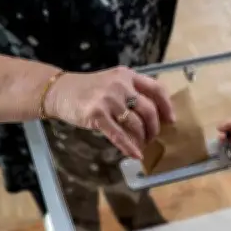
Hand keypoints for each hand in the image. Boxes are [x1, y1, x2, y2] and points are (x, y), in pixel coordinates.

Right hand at [44, 66, 174, 158]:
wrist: (59, 91)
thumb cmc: (88, 90)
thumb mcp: (112, 83)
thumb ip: (131, 92)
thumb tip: (153, 117)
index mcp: (127, 76)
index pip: (156, 89)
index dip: (167, 106)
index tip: (171, 121)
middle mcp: (120, 85)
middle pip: (149, 110)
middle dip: (154, 128)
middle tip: (152, 138)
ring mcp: (108, 99)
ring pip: (136, 124)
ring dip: (141, 139)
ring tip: (141, 145)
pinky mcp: (96, 114)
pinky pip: (118, 134)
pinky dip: (129, 147)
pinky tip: (135, 154)